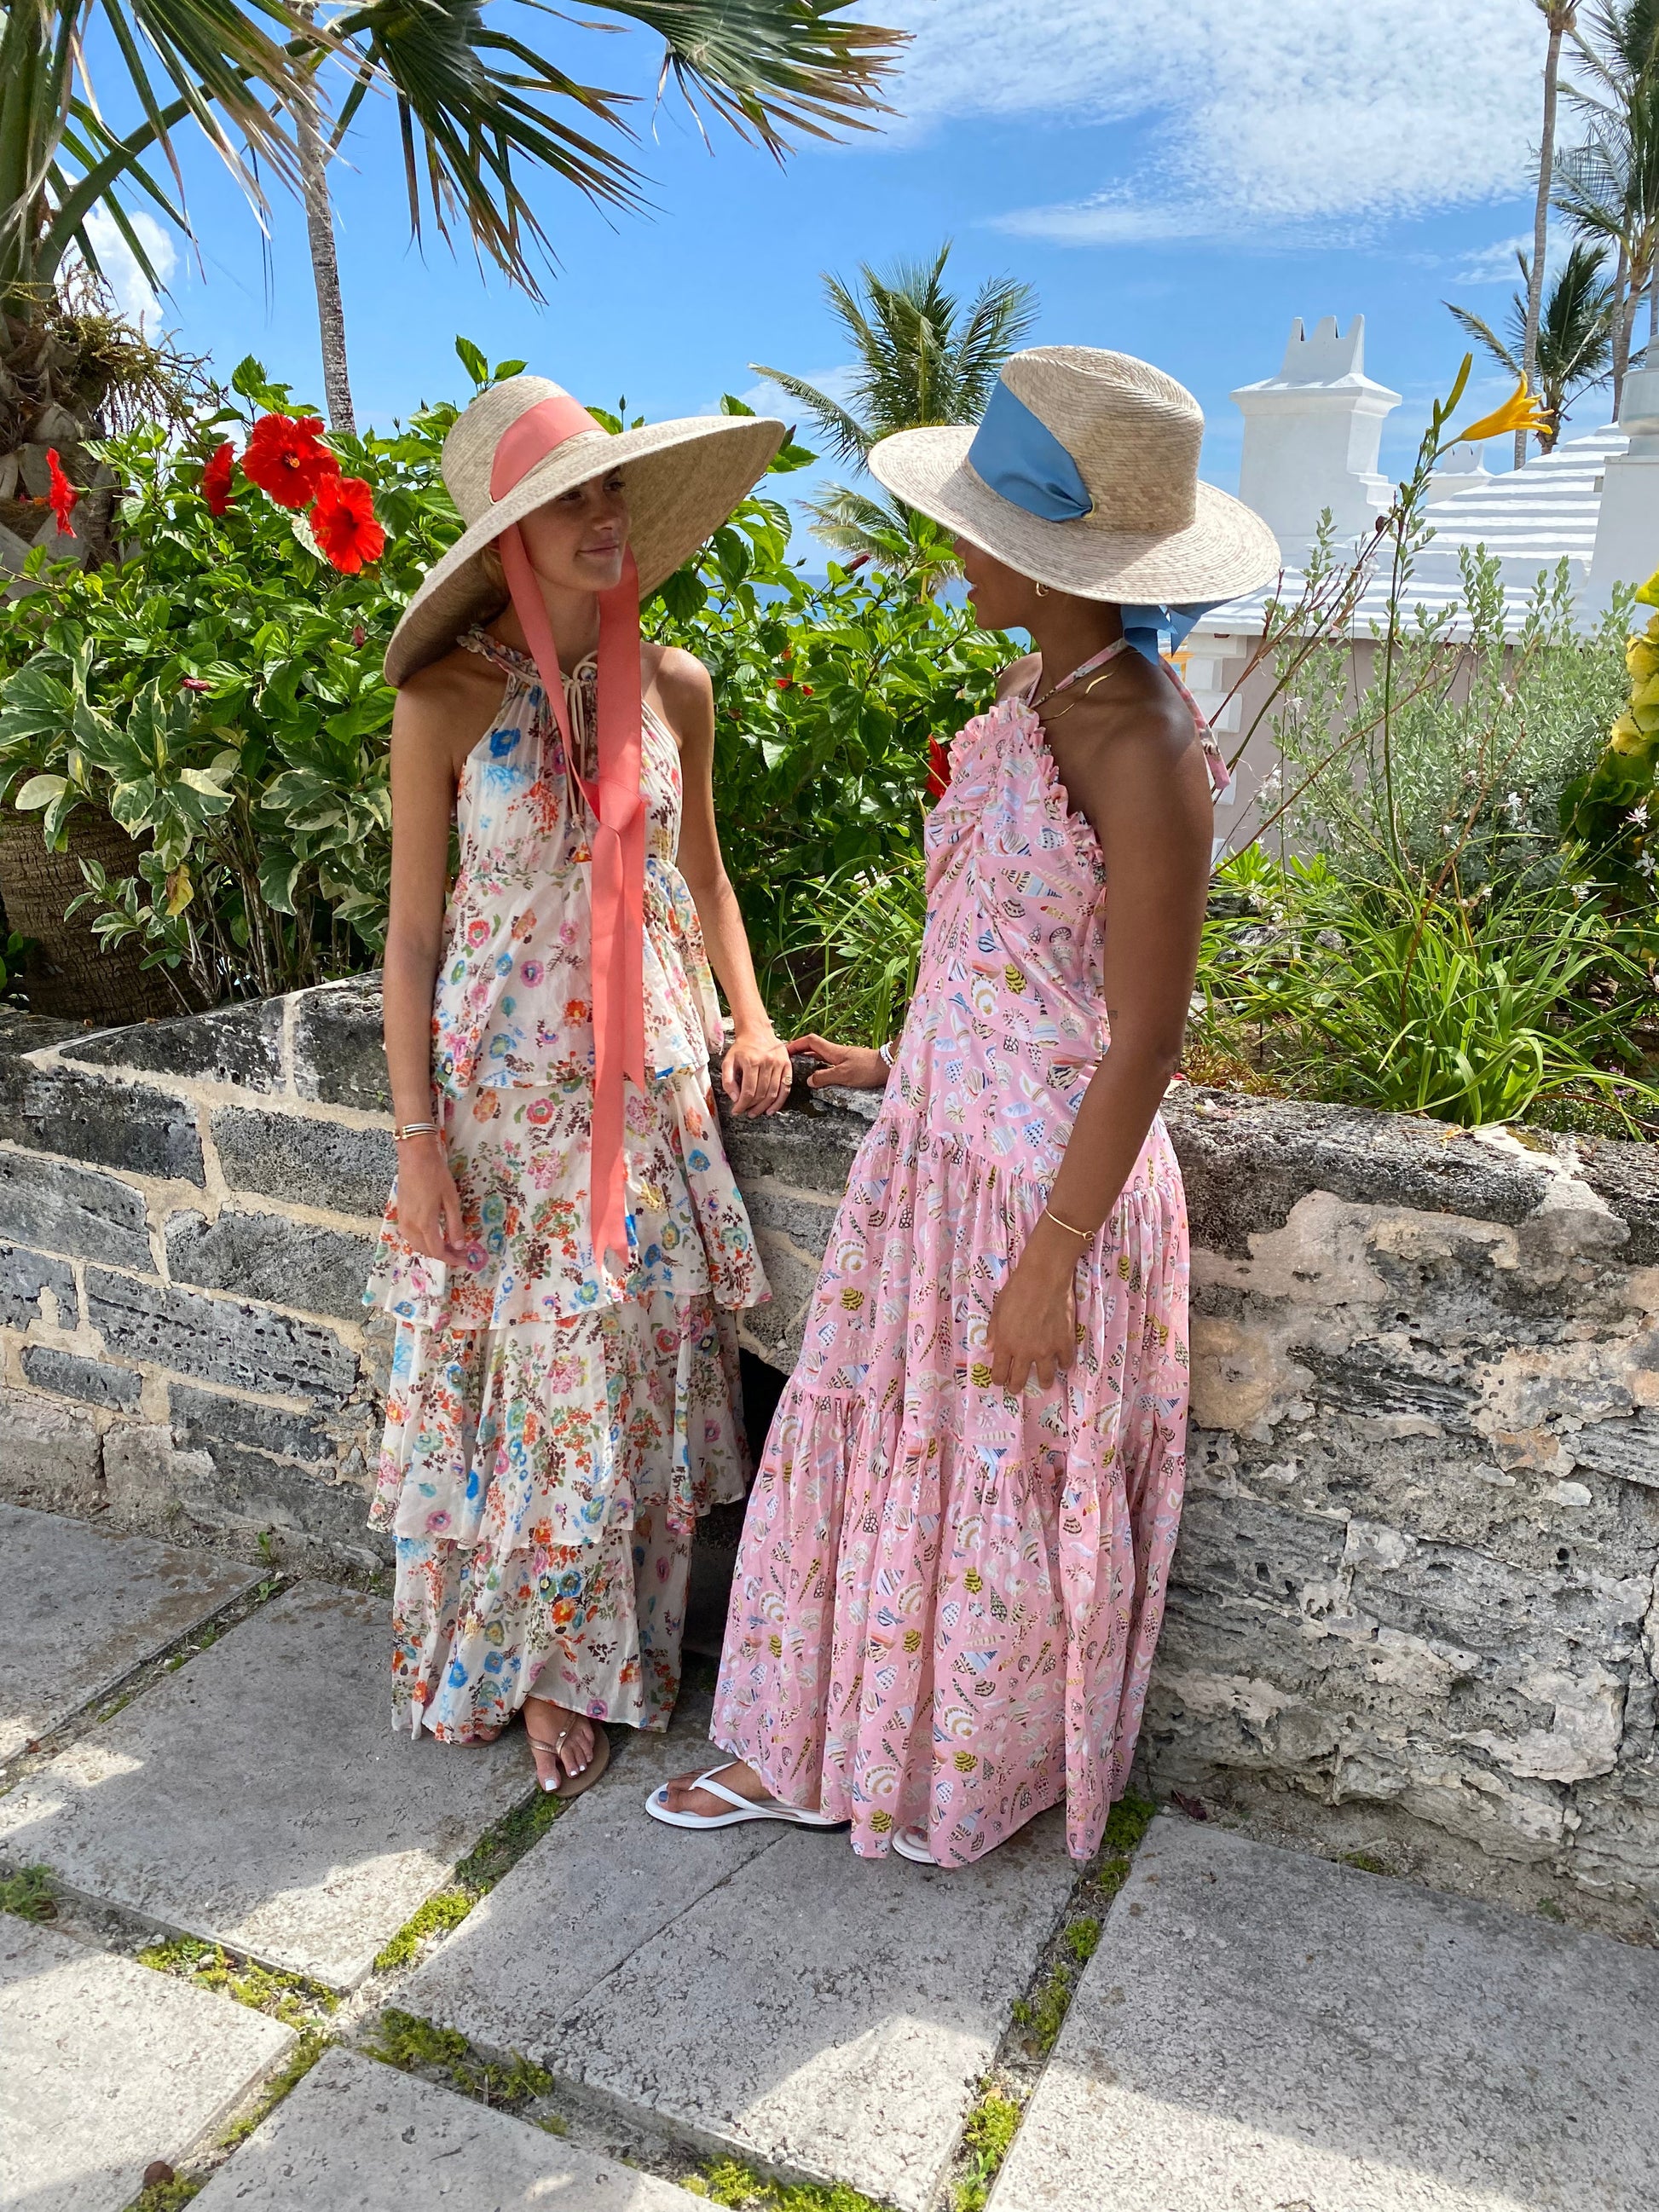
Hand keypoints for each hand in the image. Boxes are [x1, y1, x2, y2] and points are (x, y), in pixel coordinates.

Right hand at [396, 1133, 465, 1260]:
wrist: (415, 1157)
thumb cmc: (436, 1175)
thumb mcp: (451, 1200)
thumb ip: (455, 1225)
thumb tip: (460, 1246)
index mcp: (424, 1224)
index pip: (438, 1251)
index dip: (452, 1259)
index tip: (465, 1260)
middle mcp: (410, 1226)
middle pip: (426, 1251)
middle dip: (444, 1255)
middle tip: (460, 1253)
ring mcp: (403, 1220)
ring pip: (417, 1245)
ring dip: (432, 1249)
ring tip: (449, 1246)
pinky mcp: (400, 1214)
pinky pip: (411, 1236)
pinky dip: (423, 1241)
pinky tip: (434, 1236)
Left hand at [722, 1029, 791, 1116]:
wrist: (757, 1031)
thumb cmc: (741, 1047)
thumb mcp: (728, 1061)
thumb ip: (728, 1081)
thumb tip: (735, 1098)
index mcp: (751, 1061)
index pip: (748, 1091)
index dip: (742, 1105)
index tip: (737, 1111)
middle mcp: (767, 1062)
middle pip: (761, 1094)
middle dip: (752, 1107)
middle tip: (746, 1112)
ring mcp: (779, 1064)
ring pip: (773, 1093)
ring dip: (765, 1107)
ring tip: (757, 1112)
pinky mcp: (787, 1064)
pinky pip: (786, 1087)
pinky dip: (780, 1101)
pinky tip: (772, 1109)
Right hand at [789, 1034, 890, 1089]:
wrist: (890, 1066)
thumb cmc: (867, 1069)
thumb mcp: (844, 1075)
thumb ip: (825, 1077)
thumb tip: (809, 1081)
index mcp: (833, 1051)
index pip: (810, 1041)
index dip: (796, 1044)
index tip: (784, 1050)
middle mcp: (836, 1052)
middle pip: (813, 1049)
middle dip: (799, 1053)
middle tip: (788, 1063)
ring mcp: (843, 1058)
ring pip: (821, 1057)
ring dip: (809, 1062)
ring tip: (799, 1072)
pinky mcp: (850, 1065)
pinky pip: (830, 1065)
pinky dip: (821, 1069)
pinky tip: (819, 1078)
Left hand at [986, 1218, 1081, 1392]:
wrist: (1043, 1278)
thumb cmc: (1017, 1289)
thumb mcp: (998, 1308)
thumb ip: (993, 1330)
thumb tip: (989, 1348)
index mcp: (1005, 1343)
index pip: (999, 1372)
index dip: (999, 1379)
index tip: (1000, 1380)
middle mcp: (1024, 1351)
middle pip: (1019, 1380)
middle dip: (1016, 1386)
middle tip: (1016, 1388)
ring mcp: (1046, 1349)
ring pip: (1045, 1377)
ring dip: (1043, 1381)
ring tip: (1044, 1382)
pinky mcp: (1064, 1343)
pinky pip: (1065, 1362)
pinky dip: (1063, 1363)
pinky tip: (1061, 1362)